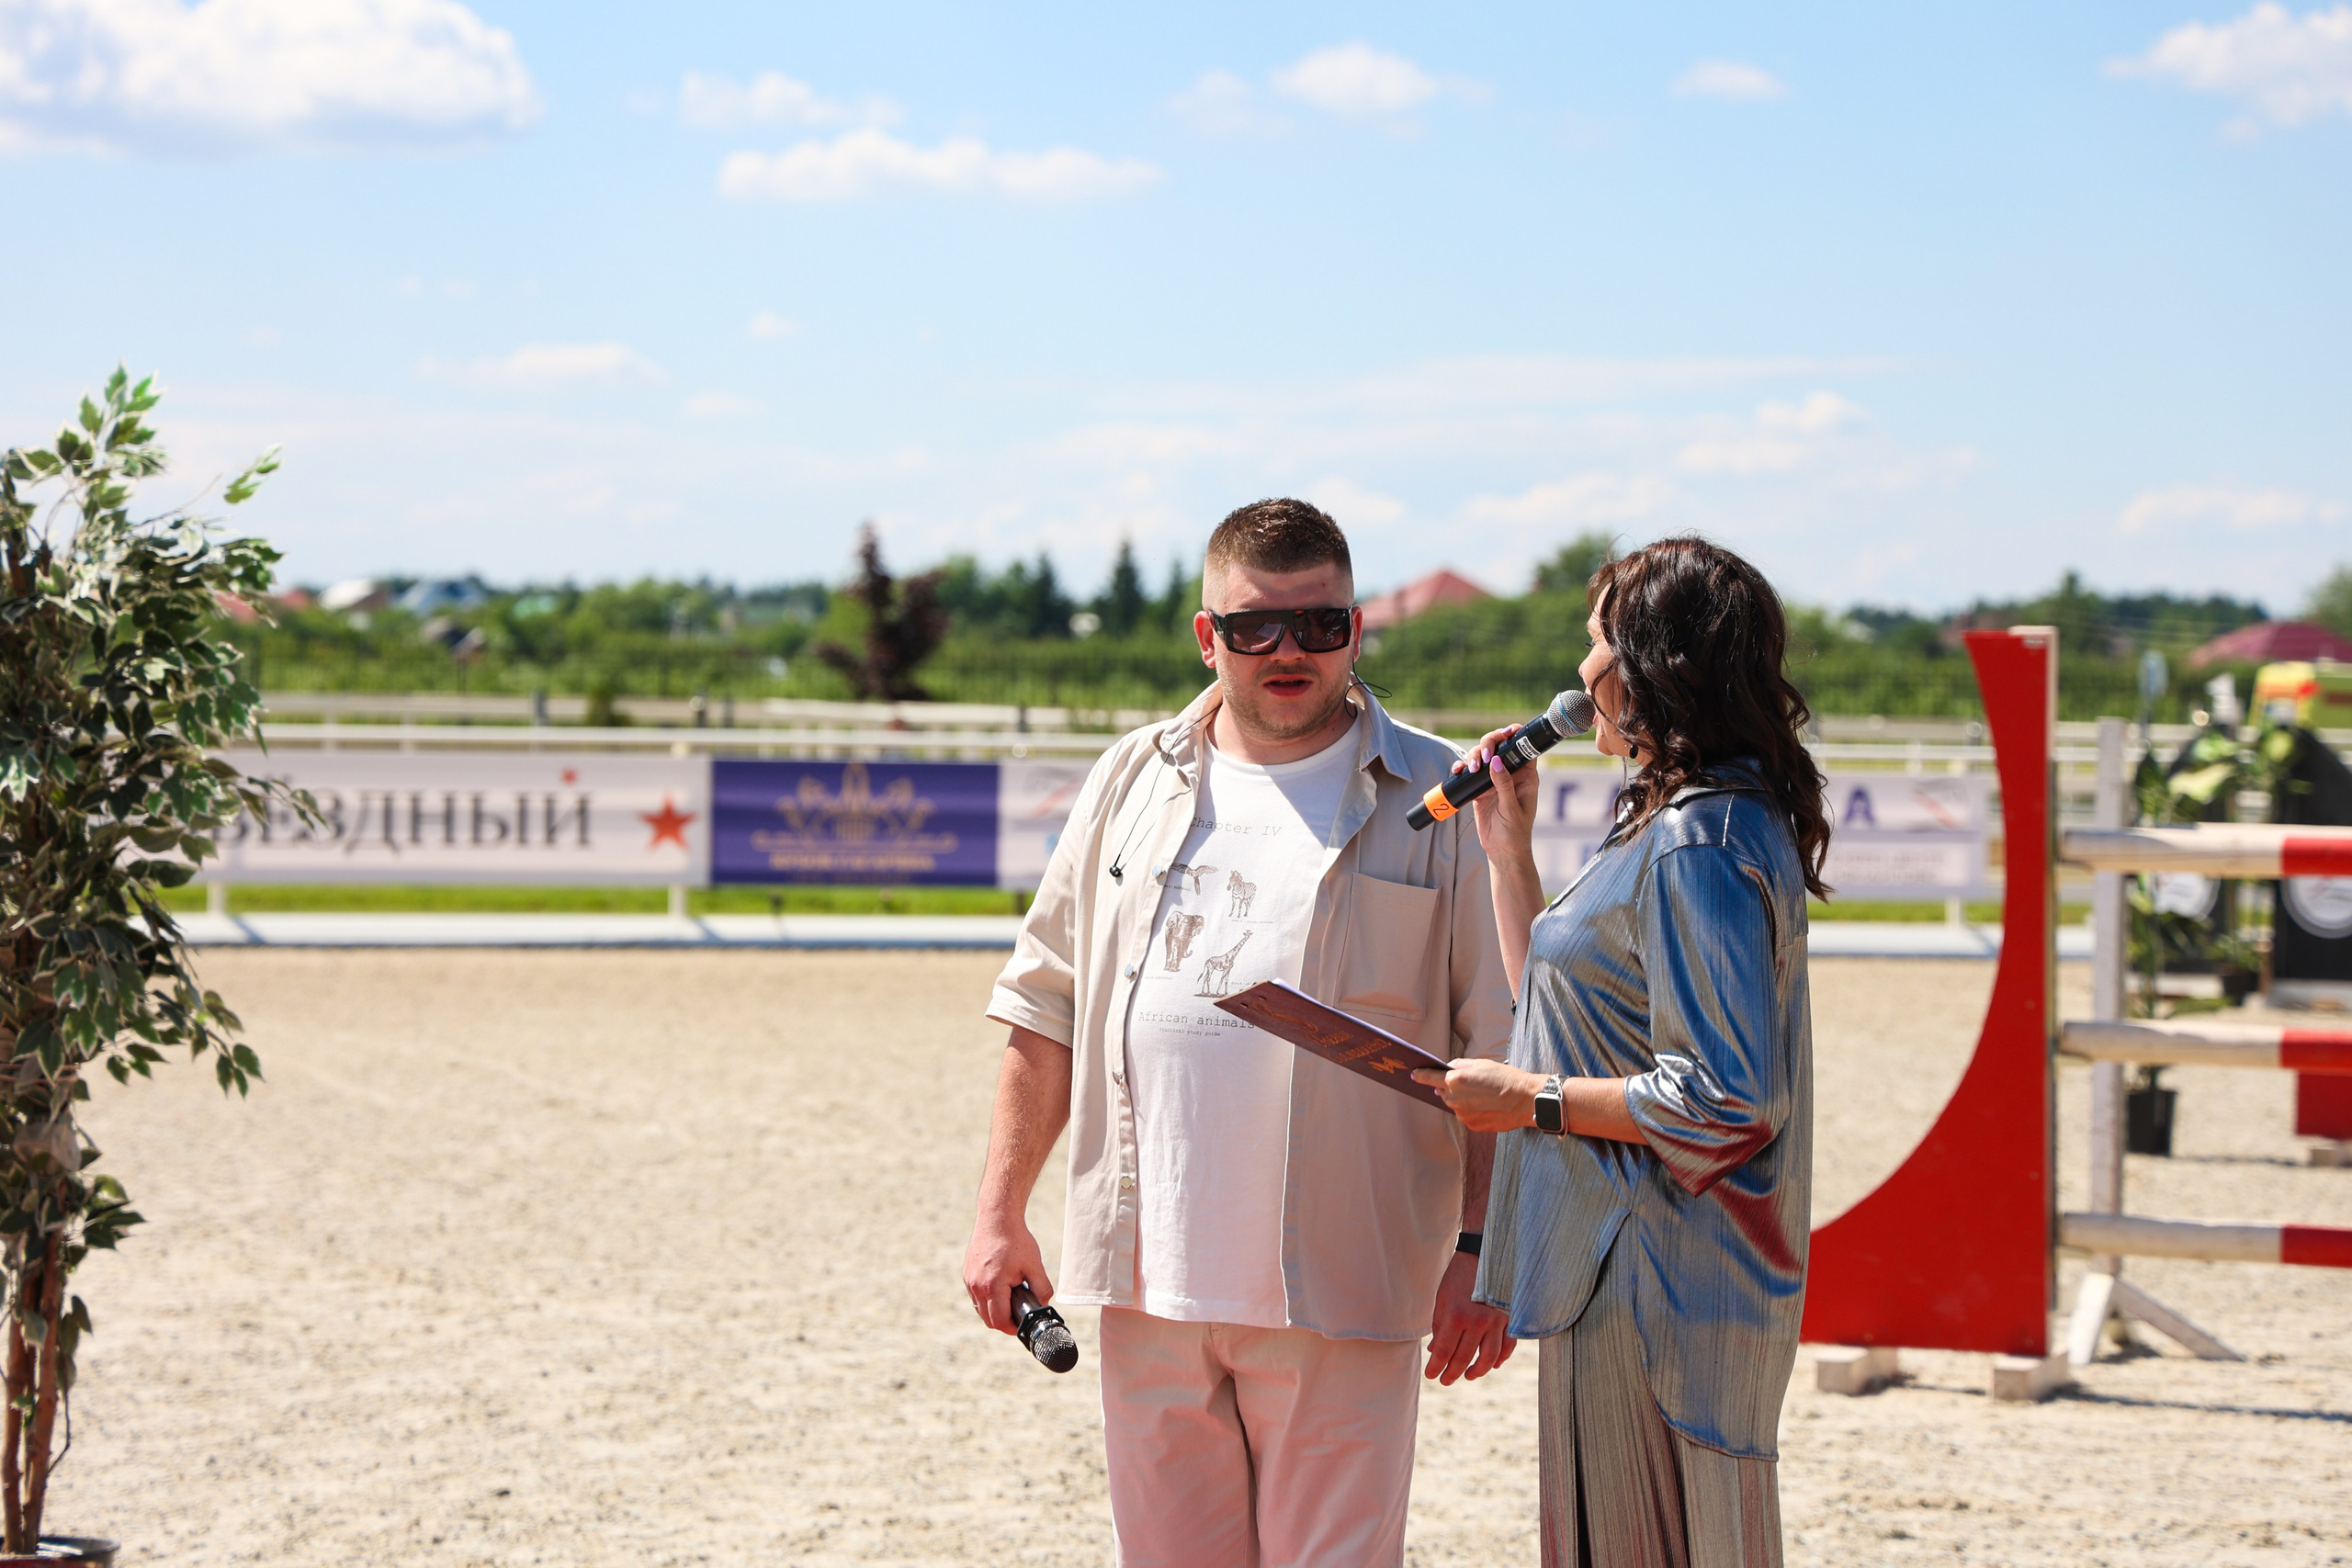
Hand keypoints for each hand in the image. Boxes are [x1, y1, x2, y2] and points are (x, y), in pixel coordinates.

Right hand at [964, 1209, 1051, 1334]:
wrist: (997, 1218)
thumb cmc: (1015, 1240)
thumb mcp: (1034, 1265)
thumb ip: (1042, 1288)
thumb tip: (1043, 1305)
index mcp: (993, 1286)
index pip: (999, 1322)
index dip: (1013, 1328)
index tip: (1023, 1324)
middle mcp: (976, 1286)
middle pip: (988, 1320)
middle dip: (1004, 1322)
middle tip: (1019, 1314)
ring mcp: (969, 1280)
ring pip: (980, 1310)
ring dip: (994, 1311)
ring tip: (1010, 1300)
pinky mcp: (967, 1274)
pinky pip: (976, 1297)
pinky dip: (987, 1300)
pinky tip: (1000, 1290)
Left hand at [1412, 1057, 1544, 1132]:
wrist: (1525, 1100)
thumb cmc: (1505, 1078)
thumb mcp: (1481, 1063)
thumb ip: (1459, 1066)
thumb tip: (1448, 1070)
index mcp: (1455, 1081)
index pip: (1429, 1078)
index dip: (1420, 1075)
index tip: (1414, 1075)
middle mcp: (1455, 1100)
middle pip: (1443, 1092)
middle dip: (1450, 1087)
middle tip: (1470, 1083)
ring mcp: (1463, 1115)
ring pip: (1455, 1105)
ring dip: (1463, 1099)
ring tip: (1483, 1094)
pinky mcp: (1472, 1125)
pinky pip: (1466, 1116)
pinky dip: (1472, 1110)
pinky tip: (1487, 1105)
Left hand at [1425, 1250, 1515, 1383]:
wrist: (1484, 1254)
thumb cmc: (1459, 1276)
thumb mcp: (1442, 1299)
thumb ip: (1439, 1326)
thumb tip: (1435, 1351)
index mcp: (1457, 1315)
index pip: (1444, 1351)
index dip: (1436, 1366)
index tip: (1431, 1375)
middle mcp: (1478, 1322)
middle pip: (1464, 1358)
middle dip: (1452, 1373)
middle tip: (1445, 1380)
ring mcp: (1497, 1321)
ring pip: (1489, 1358)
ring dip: (1477, 1371)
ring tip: (1468, 1375)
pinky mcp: (1510, 1319)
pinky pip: (1507, 1346)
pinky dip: (1500, 1359)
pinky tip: (1492, 1365)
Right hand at [1450, 725, 1539, 866]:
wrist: (1502, 851)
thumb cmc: (1515, 833)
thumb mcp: (1511, 809)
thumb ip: (1505, 785)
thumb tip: (1498, 761)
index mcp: (1525, 776)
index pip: (1523, 748)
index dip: (1515, 735)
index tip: (1505, 734)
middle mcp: (1510, 774)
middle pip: (1499, 746)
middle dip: (1488, 744)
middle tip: (1484, 758)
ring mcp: (1493, 780)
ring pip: (1482, 756)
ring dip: (1473, 756)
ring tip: (1470, 769)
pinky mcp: (1480, 788)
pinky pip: (1470, 772)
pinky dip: (1462, 768)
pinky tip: (1459, 772)